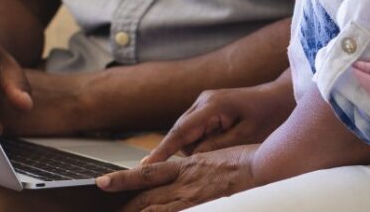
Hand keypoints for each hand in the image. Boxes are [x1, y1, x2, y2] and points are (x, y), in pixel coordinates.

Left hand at [99, 146, 260, 211]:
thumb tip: (181, 175)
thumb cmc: (247, 161)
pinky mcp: (202, 202)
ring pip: (154, 205)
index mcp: (186, 166)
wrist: (265, 162)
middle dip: (123, 201)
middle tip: (104, 207)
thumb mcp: (216, 161)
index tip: (104, 182)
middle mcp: (184, 179)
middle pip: (144, 192)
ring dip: (135, 211)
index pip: (147, 173)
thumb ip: (197, 171)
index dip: (124, 179)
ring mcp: (192, 193)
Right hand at [141, 84, 293, 164]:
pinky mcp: (208, 107)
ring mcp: (204, 102)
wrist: (280, 96)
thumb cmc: (268, 115)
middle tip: (210, 159)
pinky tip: (223, 140)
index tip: (148, 164)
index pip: (181, 131)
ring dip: (199, 145)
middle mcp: (203, 101)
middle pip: (180, 133)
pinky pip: (196, 128)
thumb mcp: (246, 136)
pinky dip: (204, 139)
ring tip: (228, 143)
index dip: (163, 149)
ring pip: (187, 133)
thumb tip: (194, 159)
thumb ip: (218, 147)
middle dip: (188, 150)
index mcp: (212, 105)